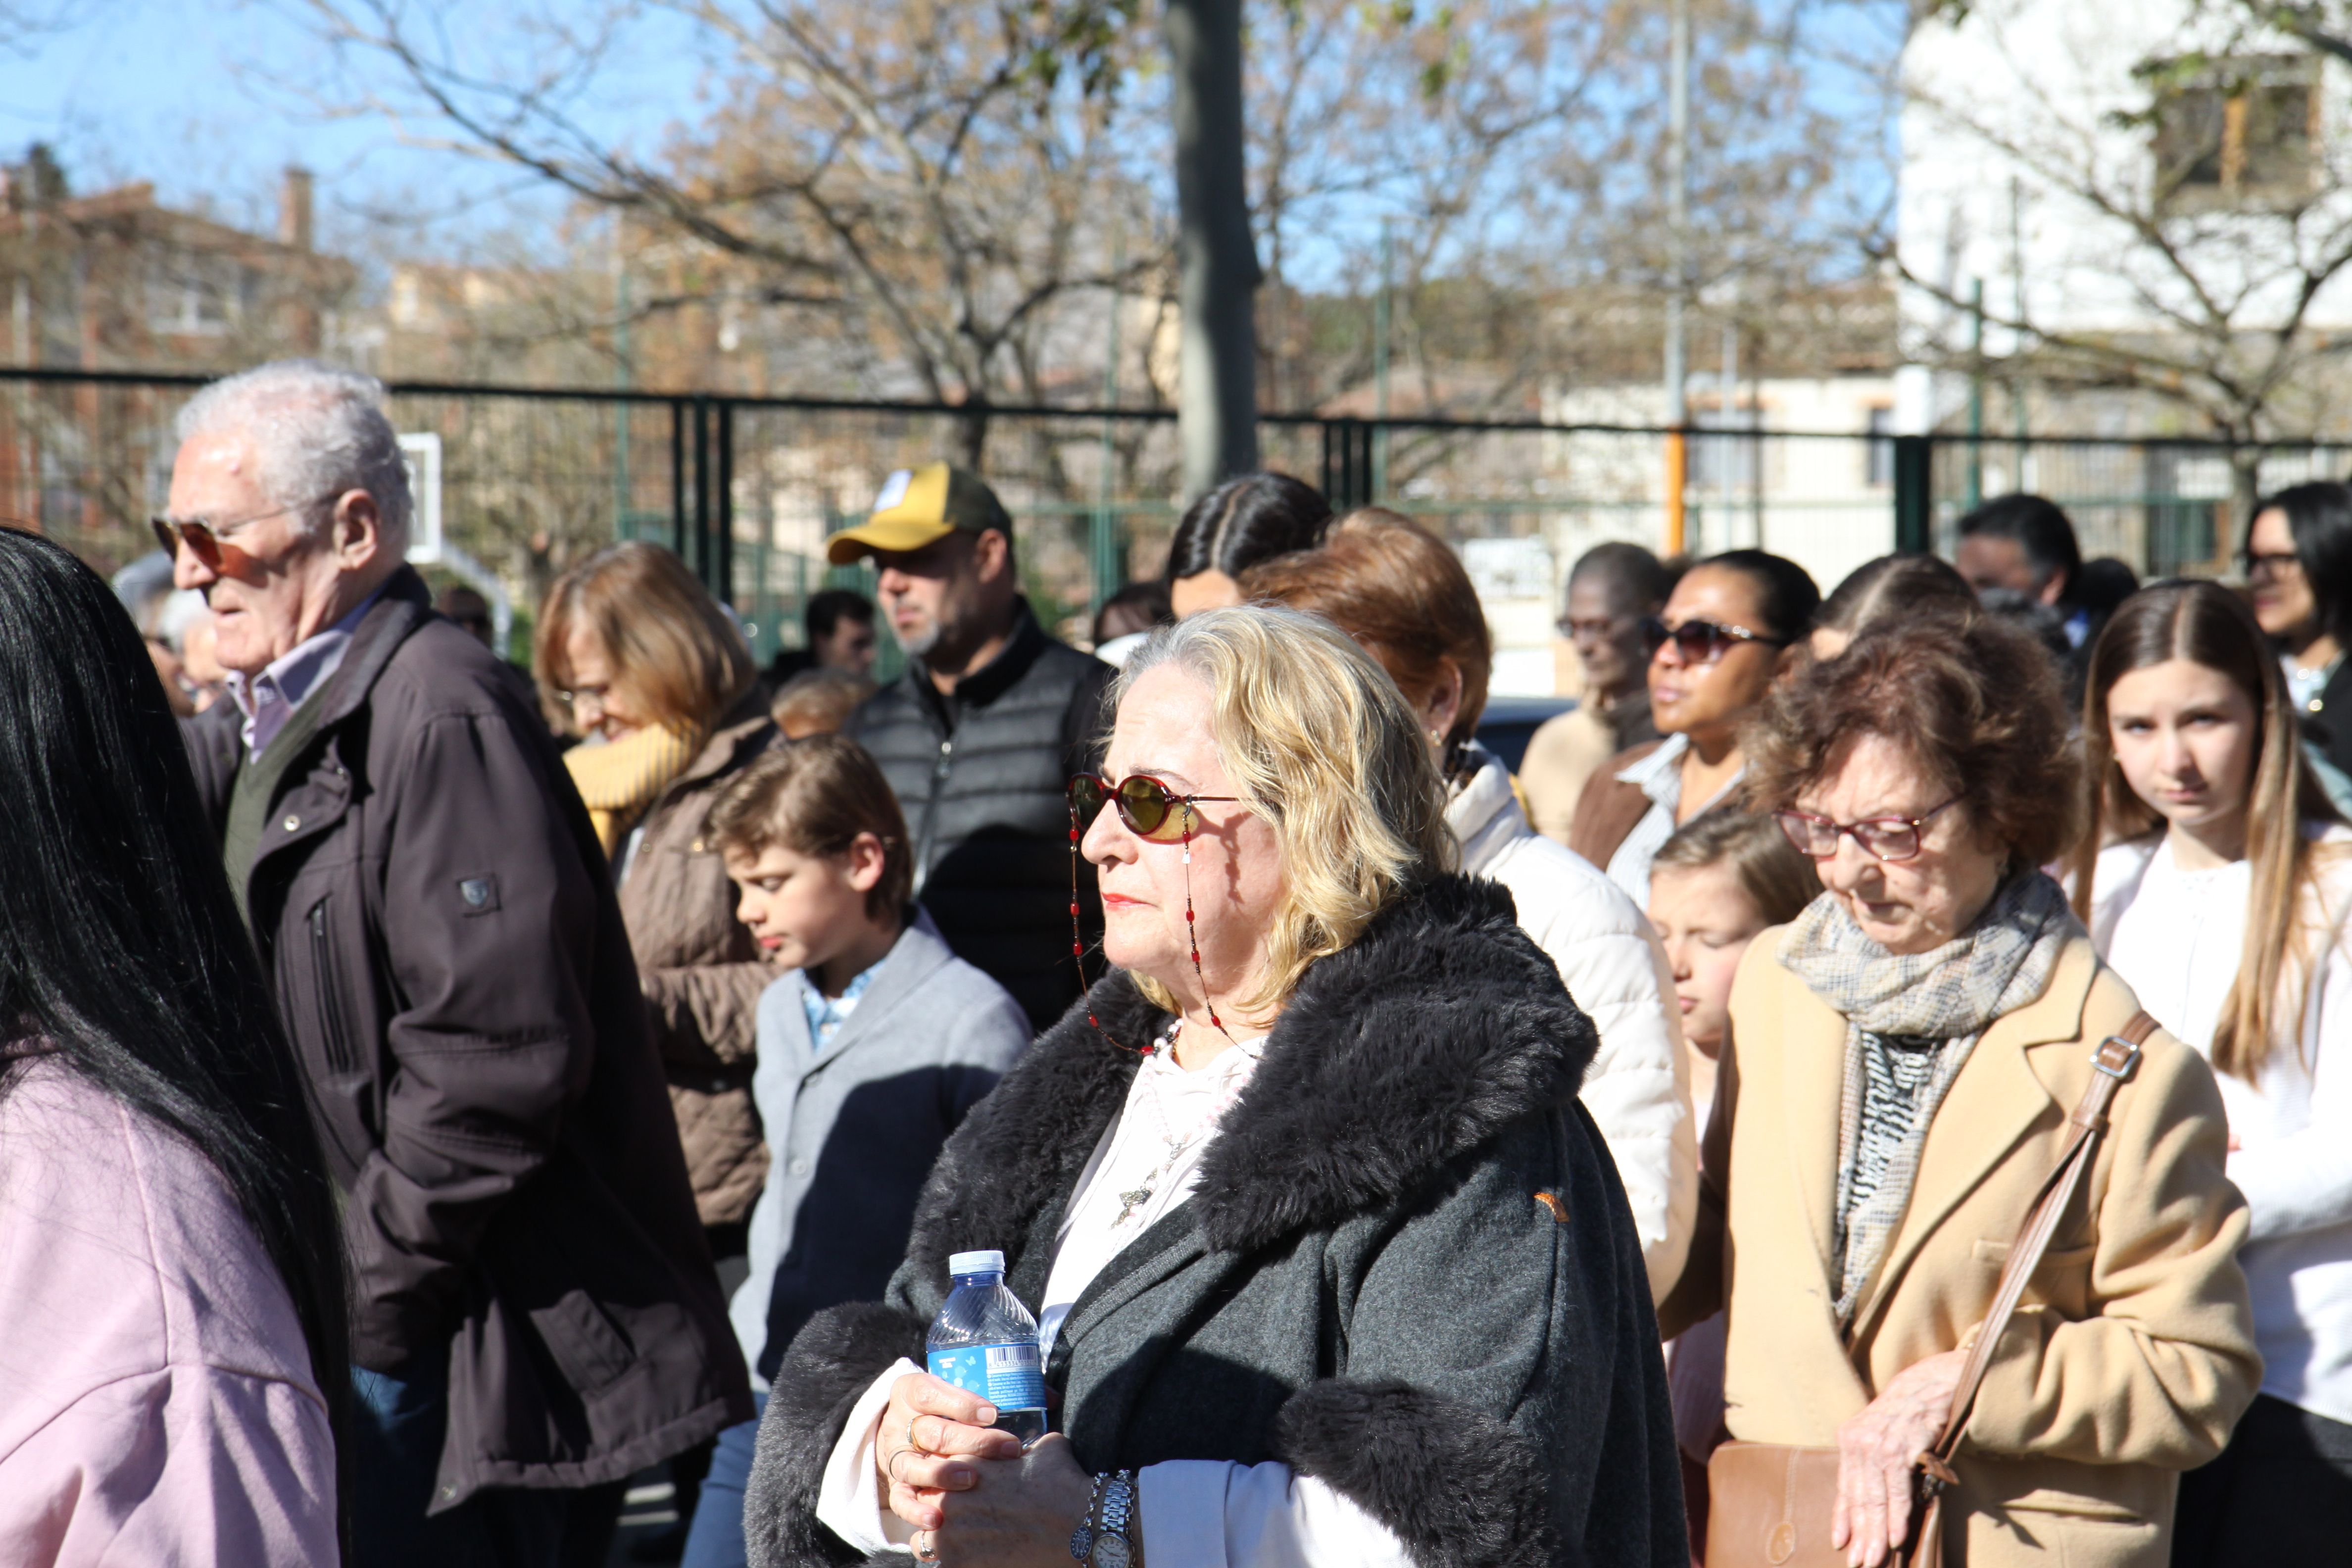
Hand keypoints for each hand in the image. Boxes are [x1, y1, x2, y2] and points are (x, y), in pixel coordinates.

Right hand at [877, 1372, 1022, 1531]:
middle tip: (1007, 1448)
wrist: (903, 1426)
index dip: (962, 1404)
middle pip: (932, 1432)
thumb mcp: (956, 1390)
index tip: (994, 1414)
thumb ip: (999, 1391)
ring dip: (943, 1474)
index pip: (932, 1393)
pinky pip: (901, 1499)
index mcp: (914, 1391)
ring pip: (913, 1465)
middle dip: (971, 1441)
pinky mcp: (896, 1484)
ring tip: (972, 1479)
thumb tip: (1049, 1399)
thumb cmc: (942, 1408)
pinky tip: (937, 1518)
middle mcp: (902, 1423)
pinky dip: (916, 1510)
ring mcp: (897, 1456)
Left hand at [926, 1432, 1100, 1567]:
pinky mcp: (958, 1562)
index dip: (942, 1478)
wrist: (1079, 1526)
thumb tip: (1030, 1441)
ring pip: (922, 1538)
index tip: (958, 1489)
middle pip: (921, 1502)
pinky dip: (953, 1561)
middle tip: (960, 1517)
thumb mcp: (1046, 1448)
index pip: (931, 1466)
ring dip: (937, 1540)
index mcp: (965, 1462)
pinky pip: (938, 1564)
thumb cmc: (1063, 1484)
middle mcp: (950, 1496)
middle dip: (936, 1509)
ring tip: (961, 1543)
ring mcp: (950, 1532)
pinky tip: (974, 1558)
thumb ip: (1026, 1442)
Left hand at [1830, 1347, 1966, 1567]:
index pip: (1845, 1488)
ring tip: (1876, 1559)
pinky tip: (1897, 1537)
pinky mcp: (1901, 1446)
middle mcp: (1858, 1442)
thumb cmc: (1908, 1413)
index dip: (1843, 1518)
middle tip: (1860, 1564)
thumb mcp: (1882, 1437)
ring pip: (1876, 1498)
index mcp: (1850, 1441)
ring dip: (1876, 1533)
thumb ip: (1872, 1466)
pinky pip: (1898, 1489)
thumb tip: (1869, 1503)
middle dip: (1860, 1535)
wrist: (1931, 1382)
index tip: (1841, 1545)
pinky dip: (1897, 1515)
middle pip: (1859, 1498)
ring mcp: (1878, 1444)